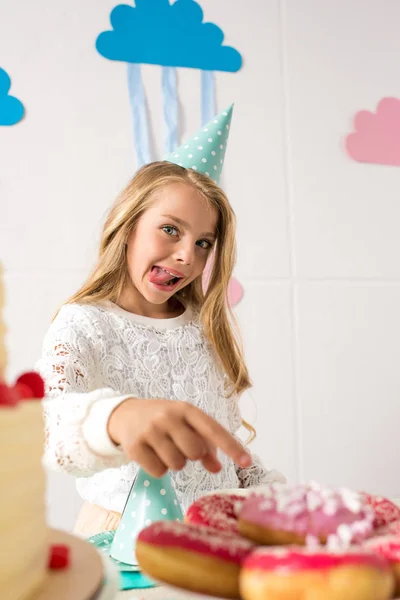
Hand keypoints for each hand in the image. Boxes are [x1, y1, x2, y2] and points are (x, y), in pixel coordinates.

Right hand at [108, 398, 251, 477]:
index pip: (213, 429)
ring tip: (165, 449)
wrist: (125, 414)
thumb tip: (217, 468)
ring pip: (177, 464)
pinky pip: (159, 472)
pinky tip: (152, 455)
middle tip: (180, 446)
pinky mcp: (135, 446)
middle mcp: (168, 416)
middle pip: (195, 452)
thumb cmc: (164, 421)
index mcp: (186, 409)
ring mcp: (150, 430)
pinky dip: (159, 469)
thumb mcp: (185, 424)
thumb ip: (205, 445)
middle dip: (191, 455)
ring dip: (175, 463)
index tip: (247, 462)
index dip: (231, 447)